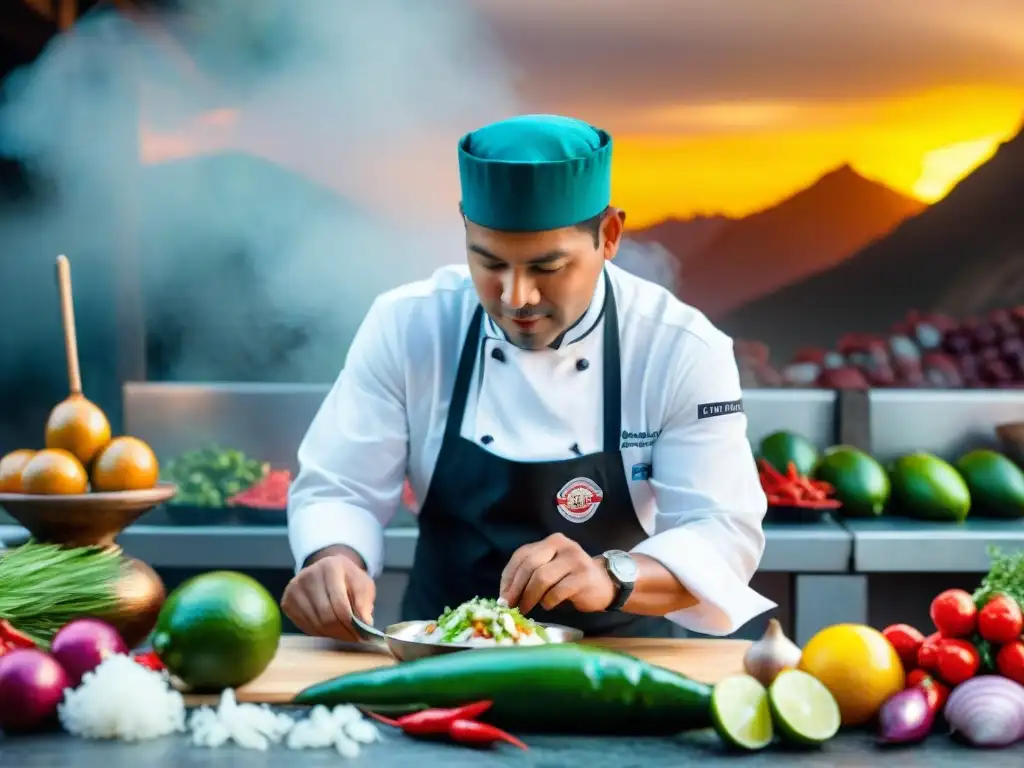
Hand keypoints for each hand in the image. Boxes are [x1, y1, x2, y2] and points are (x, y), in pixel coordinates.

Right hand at [281, 548, 375, 641]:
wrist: (327, 572)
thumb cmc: (347, 579)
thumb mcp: (363, 584)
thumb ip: (365, 603)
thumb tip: (365, 624)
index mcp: (330, 566)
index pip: (340, 604)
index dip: (351, 624)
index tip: (362, 636)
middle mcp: (307, 575)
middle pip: (326, 616)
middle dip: (342, 632)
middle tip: (354, 639)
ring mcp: (294, 589)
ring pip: (315, 624)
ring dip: (332, 634)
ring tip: (344, 634)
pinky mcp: (286, 602)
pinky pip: (304, 626)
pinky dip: (319, 633)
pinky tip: (330, 629)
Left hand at [499, 533, 615, 614]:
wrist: (605, 584)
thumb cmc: (571, 578)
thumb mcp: (550, 568)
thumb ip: (531, 574)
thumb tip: (505, 595)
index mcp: (551, 541)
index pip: (522, 555)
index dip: (509, 576)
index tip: (503, 596)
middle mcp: (563, 545)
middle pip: (530, 565)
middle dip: (517, 588)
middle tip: (511, 605)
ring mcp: (575, 560)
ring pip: (542, 578)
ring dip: (530, 597)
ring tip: (526, 608)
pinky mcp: (583, 577)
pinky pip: (557, 592)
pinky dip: (548, 602)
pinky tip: (547, 606)